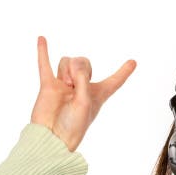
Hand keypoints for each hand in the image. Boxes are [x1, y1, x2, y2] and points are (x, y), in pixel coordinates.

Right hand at [30, 36, 136, 151]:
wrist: (51, 136)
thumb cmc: (73, 126)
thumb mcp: (85, 103)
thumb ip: (83, 80)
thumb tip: (73, 65)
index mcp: (98, 95)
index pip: (114, 81)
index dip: (124, 71)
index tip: (133, 62)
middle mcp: (82, 88)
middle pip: (84, 62)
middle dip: (81, 68)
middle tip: (74, 85)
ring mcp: (64, 86)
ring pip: (66, 62)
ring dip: (67, 70)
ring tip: (65, 85)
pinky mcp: (48, 86)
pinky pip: (45, 64)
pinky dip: (43, 51)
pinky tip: (42, 39)